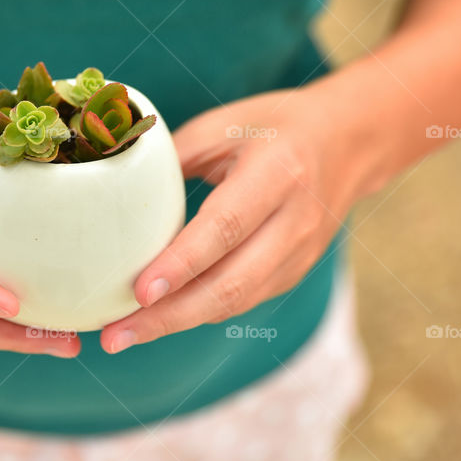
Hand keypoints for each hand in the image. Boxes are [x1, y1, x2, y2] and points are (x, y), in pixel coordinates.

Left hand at [100, 87, 379, 353]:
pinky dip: (197, 313)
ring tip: (122, 335)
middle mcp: (295, 221)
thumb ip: (171, 157)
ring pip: (235, 302)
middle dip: (168, 316)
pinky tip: (157, 318)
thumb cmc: (274, 126)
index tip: (138, 293)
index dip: (181, 264)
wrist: (348, 142)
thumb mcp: (223, 124)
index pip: (224, 227)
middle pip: (230, 283)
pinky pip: (240, 301)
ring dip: (176, 323)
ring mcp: (300, 254)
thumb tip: (112, 189)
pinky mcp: (293, 273)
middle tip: (113, 335)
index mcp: (277, 173)